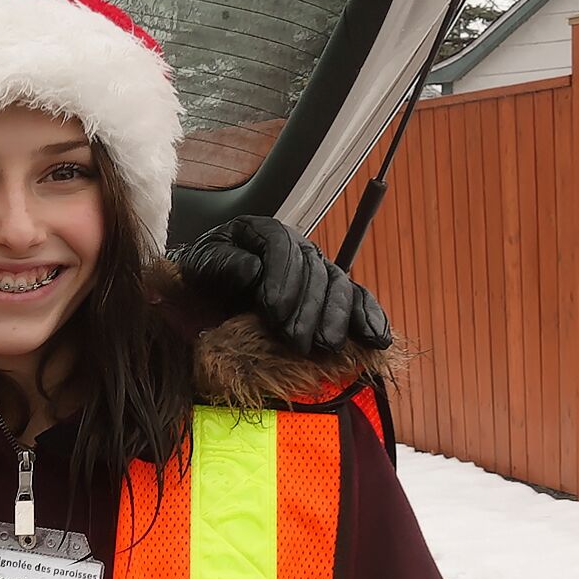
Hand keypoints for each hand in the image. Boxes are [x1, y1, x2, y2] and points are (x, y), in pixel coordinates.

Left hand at [176, 216, 391, 355]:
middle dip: (307, 308)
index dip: (281, 277)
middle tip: (296, 341)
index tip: (272, 310)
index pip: (282, 246)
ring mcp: (317, 270)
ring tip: (328, 346)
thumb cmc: (203, 275)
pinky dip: (370, 318)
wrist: (203, 292)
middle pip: (314, 270)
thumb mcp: (202, 264)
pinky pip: (358, 301)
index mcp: (264, 232)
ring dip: (337, 317)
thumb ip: (223, 263)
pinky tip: (377, 340)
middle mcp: (297, 247)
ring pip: (339, 286)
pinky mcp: (330, 295)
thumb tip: (253, 270)